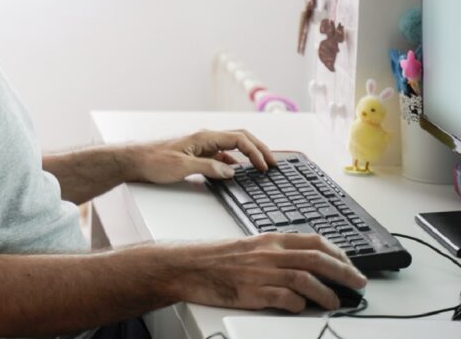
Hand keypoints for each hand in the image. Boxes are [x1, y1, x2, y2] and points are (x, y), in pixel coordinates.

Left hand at [127, 128, 276, 183]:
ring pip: (230, 147)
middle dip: (258, 149)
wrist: (131, 160)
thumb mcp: (182, 167)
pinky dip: (232, 162)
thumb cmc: (152, 160)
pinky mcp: (194, 154)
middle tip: (273, 163)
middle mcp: (204, 138)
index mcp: (204, 137)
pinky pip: (219, 156)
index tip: (266, 166)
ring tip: (261, 167)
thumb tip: (232, 172)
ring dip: (247, 155)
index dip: (256, 151)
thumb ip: (209, 169)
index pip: (239, 139)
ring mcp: (200, 146)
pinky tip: (236, 172)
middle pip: (239, 138)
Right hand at [169, 233, 367, 311]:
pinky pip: (286, 299)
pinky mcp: (253, 292)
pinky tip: (303, 308)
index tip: (349, 263)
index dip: (337, 253)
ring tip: (336, 302)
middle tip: (359, 283)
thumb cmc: (214, 258)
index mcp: (269, 239)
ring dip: (327, 292)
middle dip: (344, 272)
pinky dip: (300, 304)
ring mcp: (262, 273)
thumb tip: (300, 264)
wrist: (187, 266)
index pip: (313, 241)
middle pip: (317, 259)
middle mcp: (268, 253)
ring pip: (306, 279)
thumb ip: (273, 253)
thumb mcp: (248, 246)